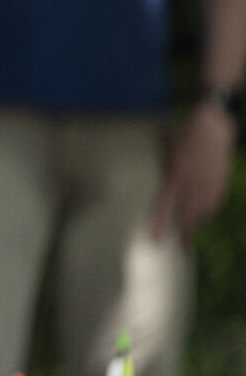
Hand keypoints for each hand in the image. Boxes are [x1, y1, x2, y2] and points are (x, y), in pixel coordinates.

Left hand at [149, 102, 235, 238]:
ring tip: (191, 230)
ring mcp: (210, 185)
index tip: (154, 239)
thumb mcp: (166, 151)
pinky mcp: (221, 182)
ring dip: (198, 222)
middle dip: (185, 233)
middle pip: (189, 216)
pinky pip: (216, 202)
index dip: (159, 224)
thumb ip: (164, 168)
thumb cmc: (184, 136)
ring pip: (204, 212)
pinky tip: (206, 213)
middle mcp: (193, 185)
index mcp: (175, 177)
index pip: (165, 207)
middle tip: (182, 246)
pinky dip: (209, 209)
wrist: (213, 128)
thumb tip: (157, 177)